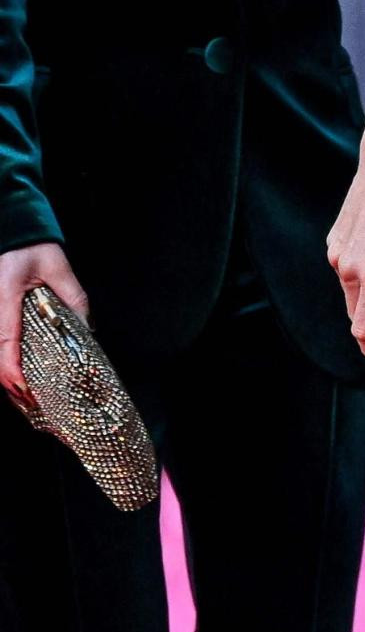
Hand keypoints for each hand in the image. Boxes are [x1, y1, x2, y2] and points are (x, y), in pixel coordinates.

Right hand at [0, 241, 88, 404]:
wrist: (10, 226)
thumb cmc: (30, 244)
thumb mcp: (57, 266)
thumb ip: (74, 295)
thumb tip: (88, 327)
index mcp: (5, 299)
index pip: (5, 343)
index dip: (13, 371)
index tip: (26, 391)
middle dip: (11, 385)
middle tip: (33, 404)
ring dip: (6, 377)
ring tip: (28, 397)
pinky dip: (6, 361)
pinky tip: (19, 376)